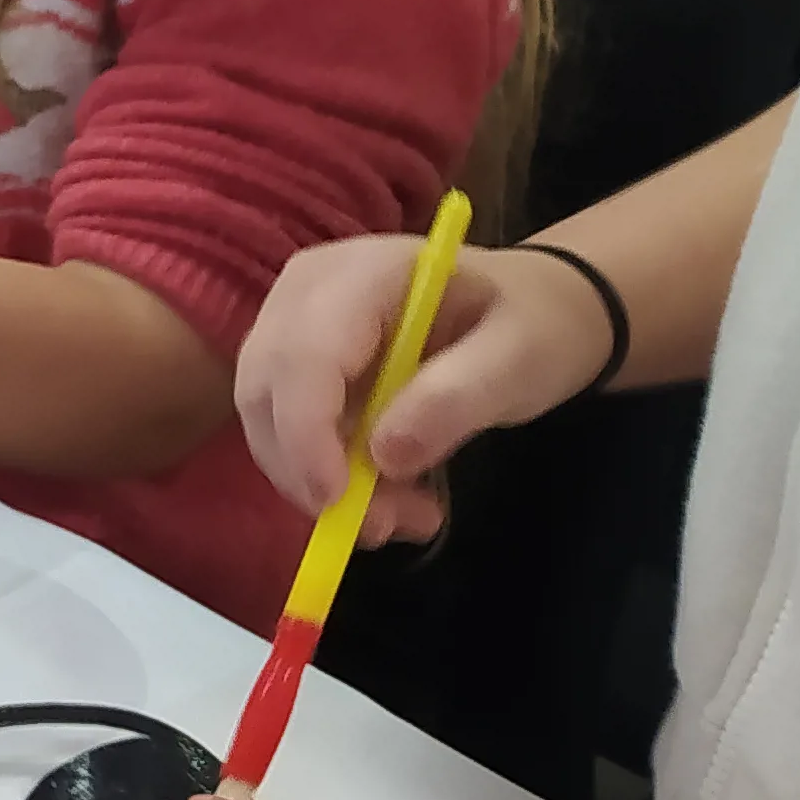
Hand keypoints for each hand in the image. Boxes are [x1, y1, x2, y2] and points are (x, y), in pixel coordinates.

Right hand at [236, 239, 612, 546]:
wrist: (534, 308)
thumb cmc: (534, 324)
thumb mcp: (522, 358)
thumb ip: (458, 398)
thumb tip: (387, 454)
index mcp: (364, 272)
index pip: (304, 354)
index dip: (307, 432)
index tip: (339, 502)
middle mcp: (305, 291)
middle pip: (265, 389)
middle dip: (308, 470)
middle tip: (383, 527)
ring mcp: (290, 324)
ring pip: (266, 419)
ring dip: (317, 483)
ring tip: (401, 517)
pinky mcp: (293, 363)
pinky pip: (283, 430)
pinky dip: (323, 476)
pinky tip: (385, 496)